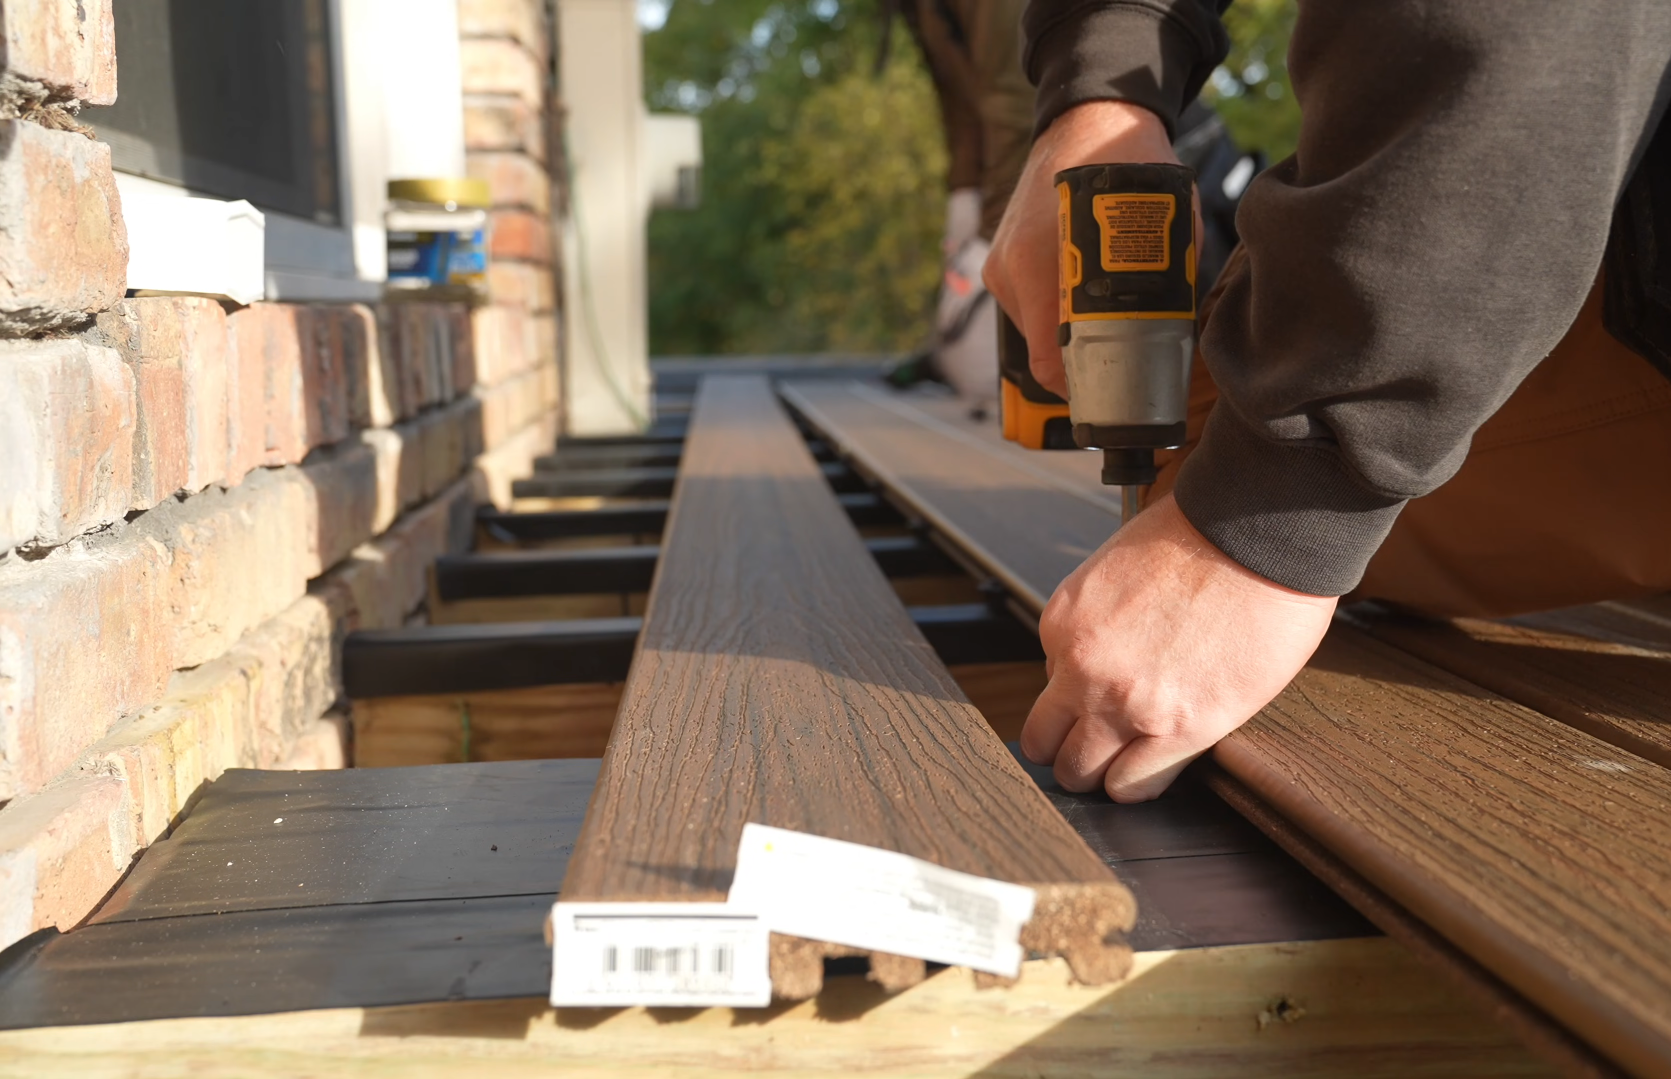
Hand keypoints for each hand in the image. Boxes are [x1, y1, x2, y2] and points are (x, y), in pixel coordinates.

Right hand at [984, 102, 1179, 396]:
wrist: (1089, 115)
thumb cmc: (1130, 166)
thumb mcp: (1165, 228)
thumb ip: (1165, 284)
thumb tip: (1174, 338)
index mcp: (1040, 266)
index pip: (1048, 361)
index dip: (1080, 388)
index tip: (1110, 397)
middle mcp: (1010, 270)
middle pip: (1041, 348)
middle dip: (1080, 359)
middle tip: (1121, 360)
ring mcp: (1002, 263)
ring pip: (1036, 326)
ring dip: (1068, 330)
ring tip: (1107, 318)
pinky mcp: (1004, 256)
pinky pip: (1030, 302)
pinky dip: (1056, 306)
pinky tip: (1086, 292)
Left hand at [1022, 494, 1337, 800]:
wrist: (1258, 534)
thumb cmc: (1197, 537)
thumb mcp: (1113, 568)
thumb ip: (1095, 620)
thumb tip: (1096, 656)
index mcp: (1063, 623)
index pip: (1048, 680)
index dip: (1077, 686)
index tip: (1105, 685)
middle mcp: (1083, 669)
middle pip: (1047, 740)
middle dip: (1068, 743)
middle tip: (1095, 740)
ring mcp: (1128, 705)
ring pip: (1081, 773)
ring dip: (1097, 770)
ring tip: (1123, 759)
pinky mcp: (1182, 730)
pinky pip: (1134, 786)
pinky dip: (1135, 784)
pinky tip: (1149, 768)